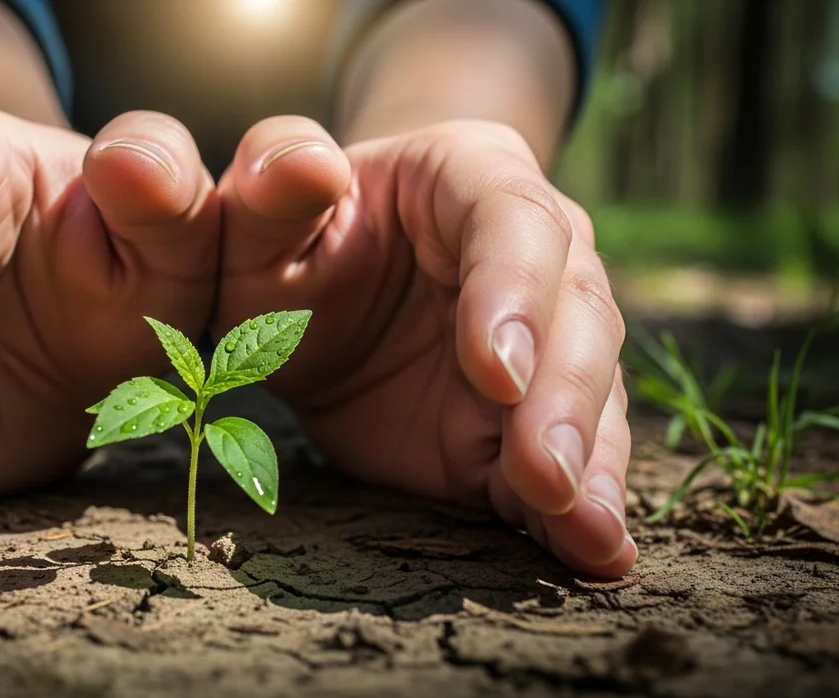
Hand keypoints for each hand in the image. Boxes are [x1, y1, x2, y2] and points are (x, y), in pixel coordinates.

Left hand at [214, 116, 634, 576]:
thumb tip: (310, 163)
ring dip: (588, 461)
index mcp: (469, 175)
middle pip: (577, 311)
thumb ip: (271, 181)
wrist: (316, 298)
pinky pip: (569, 456)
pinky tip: (595, 554)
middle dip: (562, 397)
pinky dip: (581, 508)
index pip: (512, 220)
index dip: (514, 293)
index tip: (495, 369)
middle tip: (545, 473)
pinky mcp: (530, 415)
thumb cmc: (283, 240)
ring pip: (589, 389)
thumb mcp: (258, 213)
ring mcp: (547, 336)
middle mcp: (535, 248)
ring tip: (587, 533)